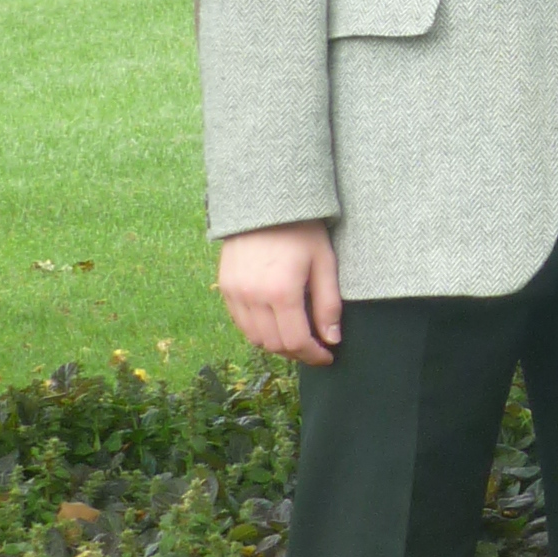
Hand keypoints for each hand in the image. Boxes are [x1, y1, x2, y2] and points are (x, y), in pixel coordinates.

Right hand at [217, 221, 342, 362]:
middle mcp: (254, 297)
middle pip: (274, 344)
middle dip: (297, 353)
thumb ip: (328, 304)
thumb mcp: (324, 262)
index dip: (314, 355)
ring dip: (276, 344)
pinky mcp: (225, 286)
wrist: (264, 200)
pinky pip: (240, 322)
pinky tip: (274, 323)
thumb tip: (332, 339)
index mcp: (282, 292)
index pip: (296, 341)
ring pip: (254, 338)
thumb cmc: (301, 229)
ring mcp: (235, 292)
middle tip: (314, 348)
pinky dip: (257, 330)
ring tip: (295, 338)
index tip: (327, 356)